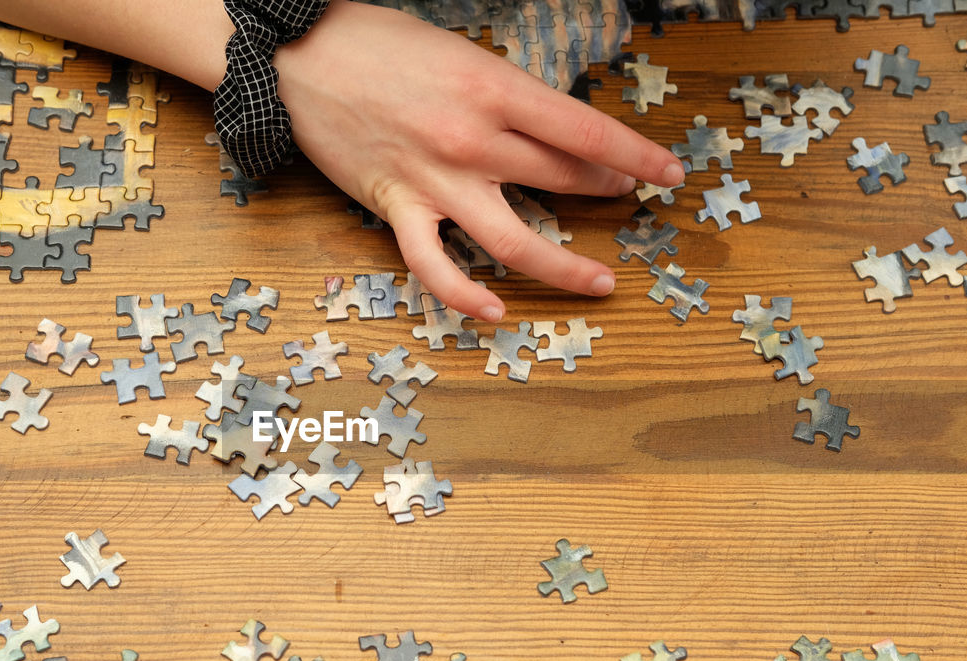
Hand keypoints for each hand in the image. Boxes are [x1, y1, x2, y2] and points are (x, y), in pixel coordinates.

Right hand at [274, 0, 684, 321]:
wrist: (299, 56)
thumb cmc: (379, 45)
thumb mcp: (459, 55)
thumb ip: (504, 95)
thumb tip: (548, 130)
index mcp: (492, 89)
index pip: (584, 130)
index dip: (634, 155)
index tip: (667, 172)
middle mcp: (472, 139)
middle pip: (560, 177)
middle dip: (606, 189)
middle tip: (628, 198)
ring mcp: (435, 180)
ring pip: (514, 239)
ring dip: (563, 266)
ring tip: (598, 280)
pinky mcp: (397, 207)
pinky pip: (435, 265)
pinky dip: (464, 294)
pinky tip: (496, 310)